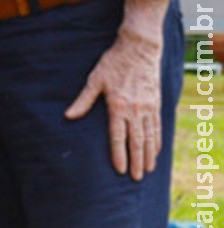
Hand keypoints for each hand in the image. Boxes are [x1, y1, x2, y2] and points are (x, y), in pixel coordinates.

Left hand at [64, 25, 161, 180]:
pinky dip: (157, 141)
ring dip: (148, 155)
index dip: (119, 154)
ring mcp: (148, 107)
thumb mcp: (95, 80)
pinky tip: (155, 151)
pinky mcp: (156, 104)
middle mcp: (135, 110)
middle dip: (135, 161)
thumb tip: (68, 116)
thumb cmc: (113, 63)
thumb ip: (83, 100)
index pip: (118, 136)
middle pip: (136, 141)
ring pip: (149, 136)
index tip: (119, 170)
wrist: (138, 49)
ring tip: (147, 170)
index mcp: (118, 105)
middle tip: (135, 178)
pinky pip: (158, 127)